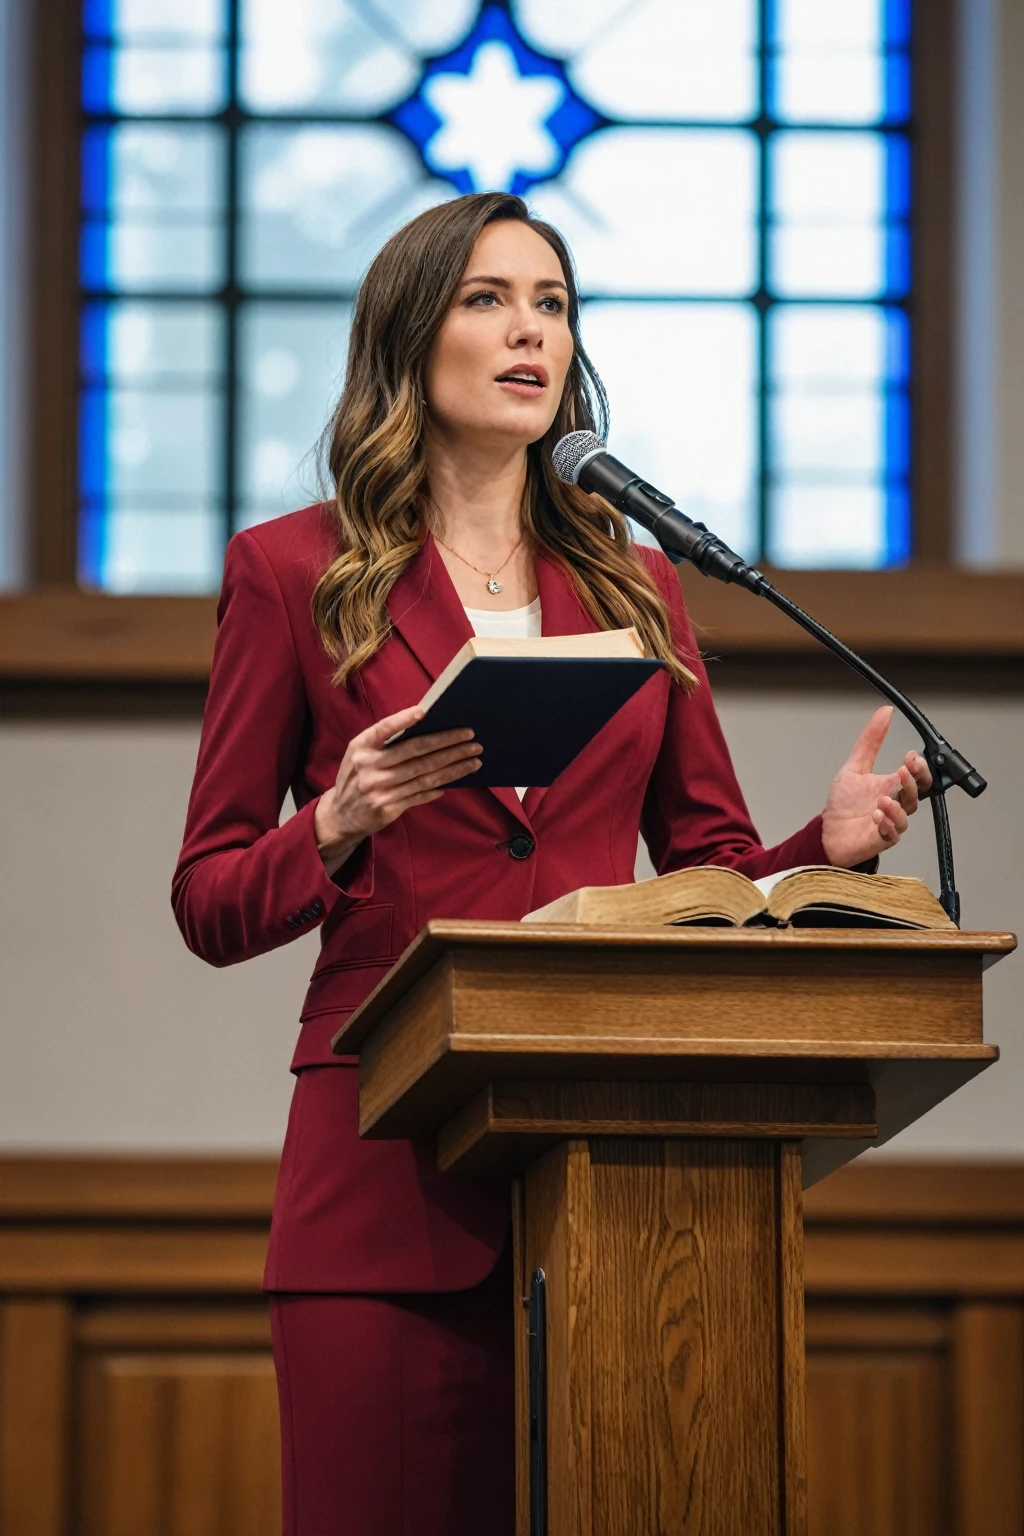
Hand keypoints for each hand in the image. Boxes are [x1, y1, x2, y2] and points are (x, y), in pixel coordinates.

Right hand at [314, 706, 481, 876]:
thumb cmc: (357, 776)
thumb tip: (424, 728)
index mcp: (361, 747)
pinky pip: (420, 794)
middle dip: (447, 743)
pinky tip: (455, 779)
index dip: (403, 719)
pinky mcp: (388, 808)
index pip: (384, 729)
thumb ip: (383, 741)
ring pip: (424, 775)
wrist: (340, 815)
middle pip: (415, 752)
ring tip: (473, 759)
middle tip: (471, 737)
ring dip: (453, 766)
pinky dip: (439, 787)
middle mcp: (369, 767)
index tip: (425, 711)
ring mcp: (379, 789)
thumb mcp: (359, 754)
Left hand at [821, 705, 932, 867]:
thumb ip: (871, 740)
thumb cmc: (844, 804)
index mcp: (891, 786)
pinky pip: (891, 834)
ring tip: (882, 800)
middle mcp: (894, 804)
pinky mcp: (881, 839)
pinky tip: (876, 816)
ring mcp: (889, 822)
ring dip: (896, 806)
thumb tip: (885, 712)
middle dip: (913, 782)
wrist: (828, 831)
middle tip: (903, 772)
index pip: (917, 777)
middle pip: (917, 794)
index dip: (919, 767)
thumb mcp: (855, 766)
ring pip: (905, 814)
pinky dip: (886, 825)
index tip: (910, 756)